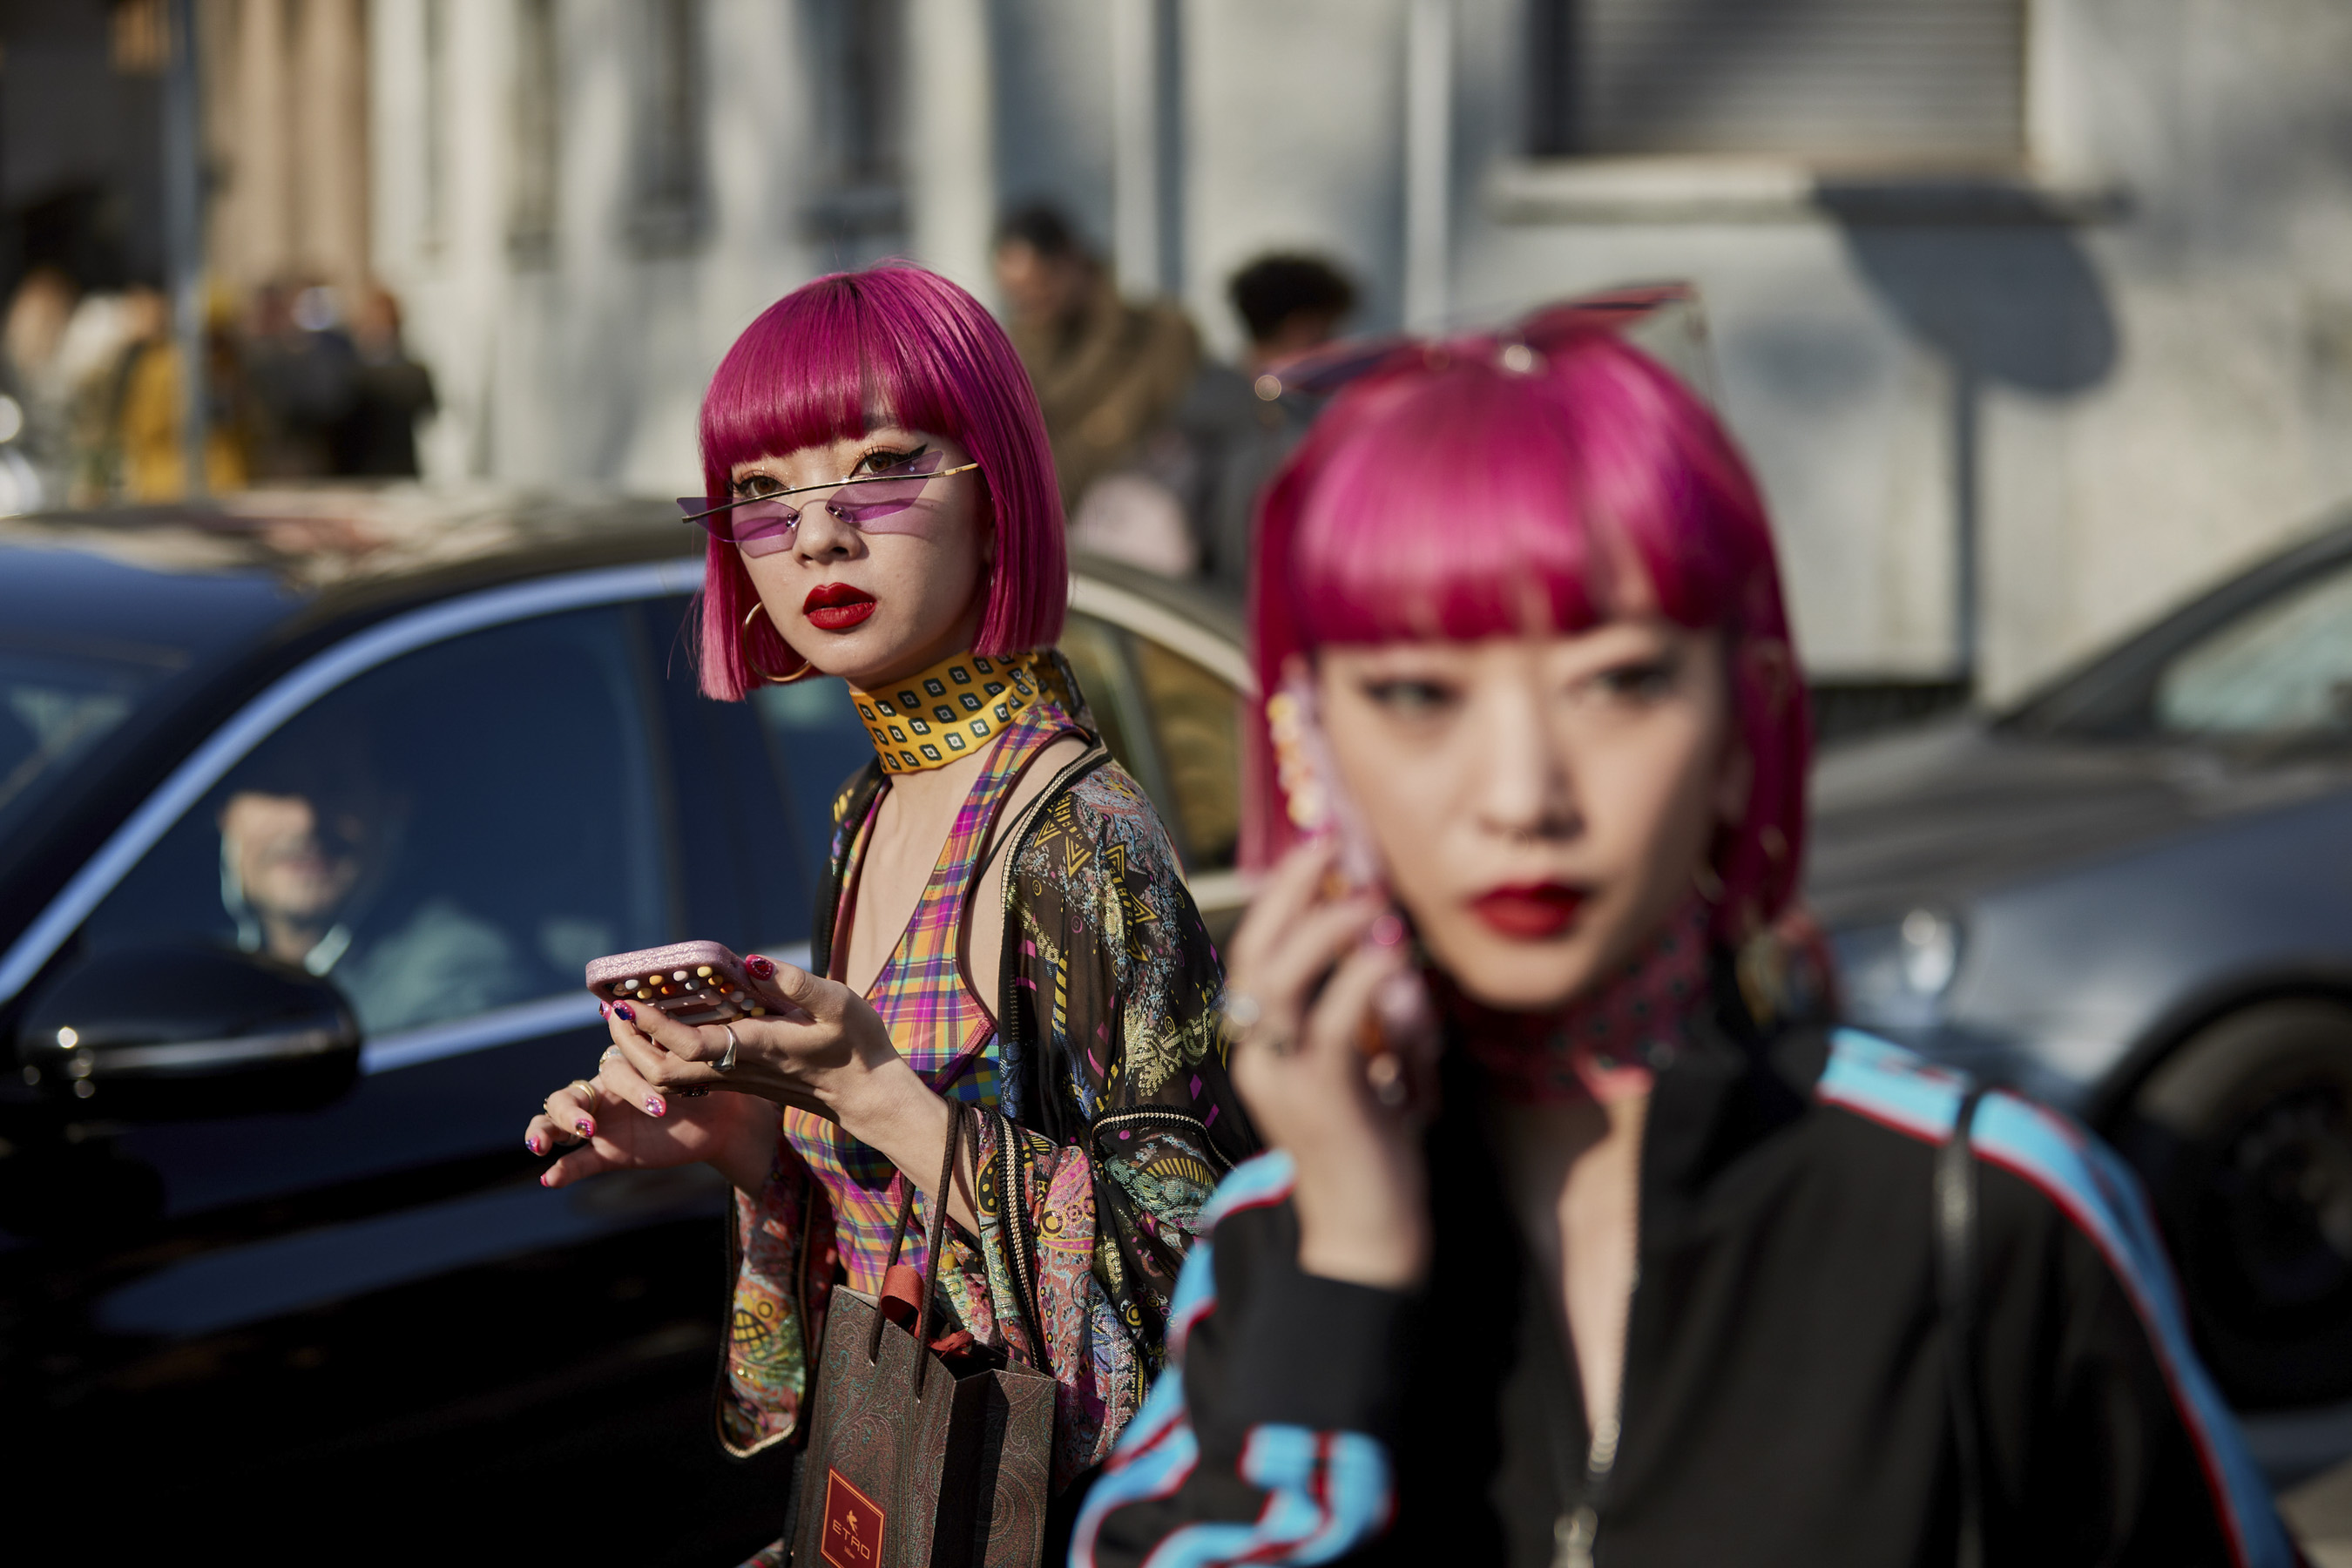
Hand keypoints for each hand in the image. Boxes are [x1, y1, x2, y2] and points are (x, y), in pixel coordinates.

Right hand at [526, 1034, 777, 1195]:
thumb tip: (645, 1010)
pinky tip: (550, 1178)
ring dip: (548, 1130)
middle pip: (566, 1096)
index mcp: (621, 1067)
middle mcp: (604, 1093)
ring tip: (542, 1146)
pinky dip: (561, 1170)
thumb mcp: (688, 1062)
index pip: (607, 1069)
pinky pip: (578, 1161)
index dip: (624, 1082)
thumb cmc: (704, 1080)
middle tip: (590, 1127)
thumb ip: (664, 1039)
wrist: (720, 1119)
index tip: (656, 1103)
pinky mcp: (608, 1152)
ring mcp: (601, 1124)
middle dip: (568, 1111)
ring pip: (556, 1123)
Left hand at [600, 962, 966, 1216]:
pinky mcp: (743, 1081)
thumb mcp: (839, 1004)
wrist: (869, 1096)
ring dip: (644, 1050)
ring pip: (672, 1079)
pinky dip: (665, 1053)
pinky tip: (664, 1029)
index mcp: (758, 1050)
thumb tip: (749, 961)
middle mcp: (740, 1070)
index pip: (689, 1046)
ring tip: (630, 1016)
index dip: (653, 1027)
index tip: (629, 1002)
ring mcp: (739, 1080)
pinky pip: (690, 1075)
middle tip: (616, 1009)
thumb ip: (795, 983)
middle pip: (664, 1073)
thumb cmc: (859, 1048)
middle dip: (632, 1045)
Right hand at [1225, 838, 1437, 1289]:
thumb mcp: (1372, 1075)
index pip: (1254, 960)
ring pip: (1281, 979)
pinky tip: (1395, 963)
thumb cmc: (1377, 1154)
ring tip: (1369, 902)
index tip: (1315, 857)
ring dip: (1325, 929)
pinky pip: (1336, 1019)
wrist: (1370, 1236)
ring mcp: (1284, 1077)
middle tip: (1329, 849)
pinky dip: (1364, 979)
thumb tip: (1398, 969)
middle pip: (1253, 956)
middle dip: (1287, 892)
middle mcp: (1259, 1059)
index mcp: (1261, 1051)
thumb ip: (1375, 1025)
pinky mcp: (1322, 1095)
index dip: (1279, 903)